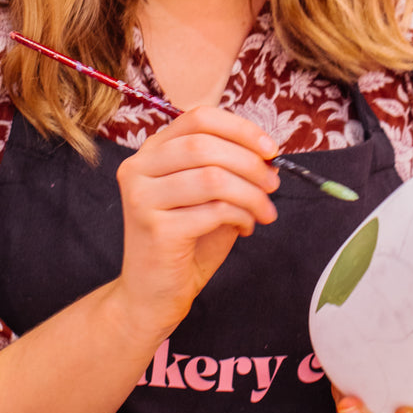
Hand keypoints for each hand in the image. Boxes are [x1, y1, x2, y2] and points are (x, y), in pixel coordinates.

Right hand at [113, 105, 279, 342]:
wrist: (153, 294)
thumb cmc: (186, 242)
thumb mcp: (207, 195)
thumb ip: (227, 168)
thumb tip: (267, 154)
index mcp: (152, 151)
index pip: (198, 118)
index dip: (240, 128)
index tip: (271, 149)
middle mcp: (138, 167)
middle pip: (205, 145)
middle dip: (250, 163)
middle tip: (273, 184)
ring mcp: (142, 197)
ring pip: (212, 177)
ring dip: (250, 193)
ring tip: (265, 211)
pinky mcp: (154, 227)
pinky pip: (213, 211)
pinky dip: (240, 216)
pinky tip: (245, 228)